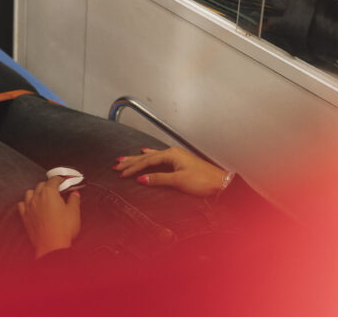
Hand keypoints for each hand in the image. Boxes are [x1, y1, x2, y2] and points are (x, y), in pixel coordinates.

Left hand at [17, 176, 81, 258]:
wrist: (51, 246)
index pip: (54, 180)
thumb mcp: (74, 212)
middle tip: (57, 189)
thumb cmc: (62, 230)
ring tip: (44, 196)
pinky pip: (22, 204)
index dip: (60, 179)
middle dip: (50, 185)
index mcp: (49, 193)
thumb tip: (74, 194)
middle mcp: (37, 197)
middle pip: (42, 184)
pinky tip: (31, 205)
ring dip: (37, 192)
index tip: (64, 180)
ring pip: (30, 192)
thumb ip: (74, 200)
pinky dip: (26, 202)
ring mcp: (29, 206)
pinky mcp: (25, 216)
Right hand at [114, 146, 228, 196]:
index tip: (122, 173)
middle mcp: (172, 153)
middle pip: (146, 157)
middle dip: (131, 161)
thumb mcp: (178, 181)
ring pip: (151, 157)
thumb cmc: (203, 181)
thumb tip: (141, 179)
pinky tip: (146, 153)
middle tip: (117, 165)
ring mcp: (176, 157)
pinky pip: (158, 158)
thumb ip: (158, 179)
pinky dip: (149, 157)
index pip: (146, 161)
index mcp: (171, 155)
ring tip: (125, 160)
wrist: (221, 183)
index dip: (133, 168)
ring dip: (137, 160)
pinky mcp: (179, 162)